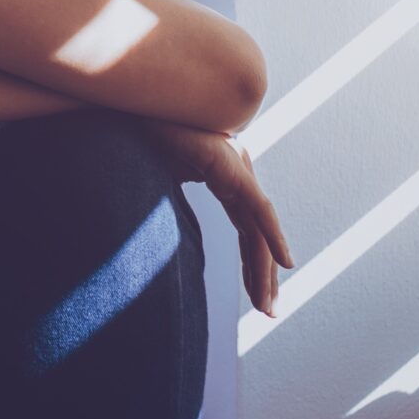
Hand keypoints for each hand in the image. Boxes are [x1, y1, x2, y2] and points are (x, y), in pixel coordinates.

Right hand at [135, 119, 295, 319]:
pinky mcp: (233, 169)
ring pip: (260, 230)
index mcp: (223, 177)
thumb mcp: (158, 180)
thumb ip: (168, 204)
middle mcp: (237, 173)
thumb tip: (153, 232)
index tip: (255, 295)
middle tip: (269, 311)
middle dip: (262, 276)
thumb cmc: (141, 136)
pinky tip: (284, 264)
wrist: (134, 107)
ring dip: (266, 270)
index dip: (252, 263)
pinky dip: (272, 238)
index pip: (245, 228)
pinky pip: (259, 210)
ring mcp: (238, 169)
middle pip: (257, 234)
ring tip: (269, 305)